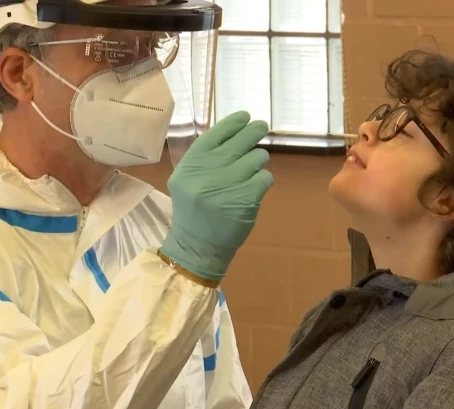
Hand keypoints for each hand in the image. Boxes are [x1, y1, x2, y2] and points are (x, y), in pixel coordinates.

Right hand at [160, 111, 273, 280]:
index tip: (245, 117)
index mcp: (191, 165)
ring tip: (253, 167)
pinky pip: (265, 177)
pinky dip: (263, 180)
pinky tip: (255, 187)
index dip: (233, 123)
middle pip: (239, 142)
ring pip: (256, 158)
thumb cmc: (194, 209)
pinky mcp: (246, 199)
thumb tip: (236, 131)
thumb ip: (207, 158)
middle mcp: (207, 173)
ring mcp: (227, 186)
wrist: (197, 246)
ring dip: (258, 160)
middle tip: (260, 126)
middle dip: (253, 131)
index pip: (216, 134)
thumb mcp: (189, 179)